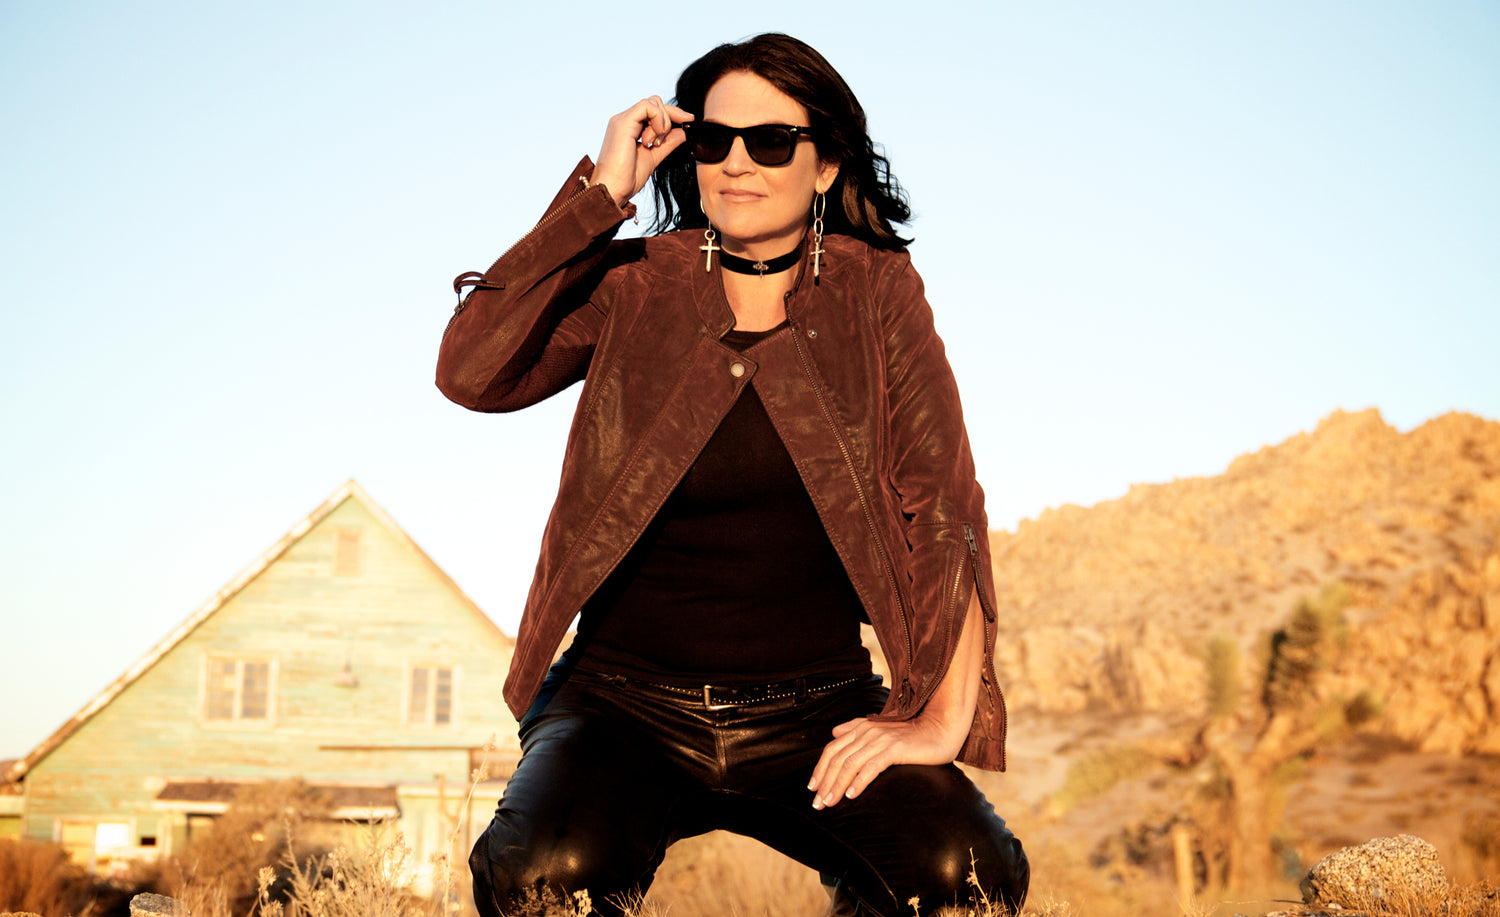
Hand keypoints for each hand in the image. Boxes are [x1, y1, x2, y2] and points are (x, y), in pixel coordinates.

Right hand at [590, 96, 692, 208]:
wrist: (612, 190)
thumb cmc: (627, 179)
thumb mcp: (654, 157)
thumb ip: (667, 143)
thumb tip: (683, 132)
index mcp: (629, 127)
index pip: (653, 110)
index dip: (673, 114)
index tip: (689, 121)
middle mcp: (624, 120)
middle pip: (655, 102)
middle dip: (668, 118)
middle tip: (661, 142)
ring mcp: (622, 120)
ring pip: (652, 102)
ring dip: (662, 122)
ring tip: (654, 144)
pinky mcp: (623, 123)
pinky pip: (647, 107)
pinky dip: (658, 120)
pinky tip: (654, 139)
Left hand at [807, 711, 968, 810]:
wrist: (940, 729)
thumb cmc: (912, 736)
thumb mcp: (881, 730)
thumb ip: (857, 729)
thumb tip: (834, 732)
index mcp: (861, 728)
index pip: (832, 749)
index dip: (820, 769)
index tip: (812, 788)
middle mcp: (867, 732)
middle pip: (837, 758)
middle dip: (824, 782)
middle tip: (817, 803)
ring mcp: (881, 739)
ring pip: (850, 764)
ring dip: (836, 786)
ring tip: (829, 803)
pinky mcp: (895, 749)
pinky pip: (871, 767)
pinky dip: (859, 781)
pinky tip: (851, 795)